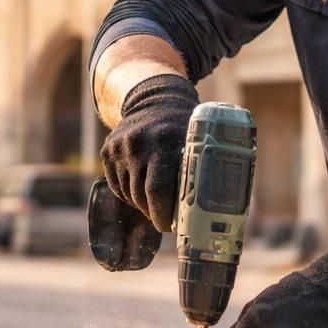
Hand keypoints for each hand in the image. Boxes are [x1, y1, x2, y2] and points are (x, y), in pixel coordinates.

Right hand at [99, 74, 198, 231]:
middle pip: (141, 196)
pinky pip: (117, 185)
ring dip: (142, 204)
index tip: (169, 226)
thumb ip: (203, 167)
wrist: (154, 101)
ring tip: (156, 203)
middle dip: (154, 213)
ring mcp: (119, 147)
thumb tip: (221, 206)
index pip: (158, 190)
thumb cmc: (183, 128)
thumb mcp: (196, 141)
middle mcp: (138, 143)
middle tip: (164, 221)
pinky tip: (142, 189)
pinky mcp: (107, 151)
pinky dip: (129, 194)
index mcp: (164, 141)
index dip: (163, 214)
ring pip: (128, 193)